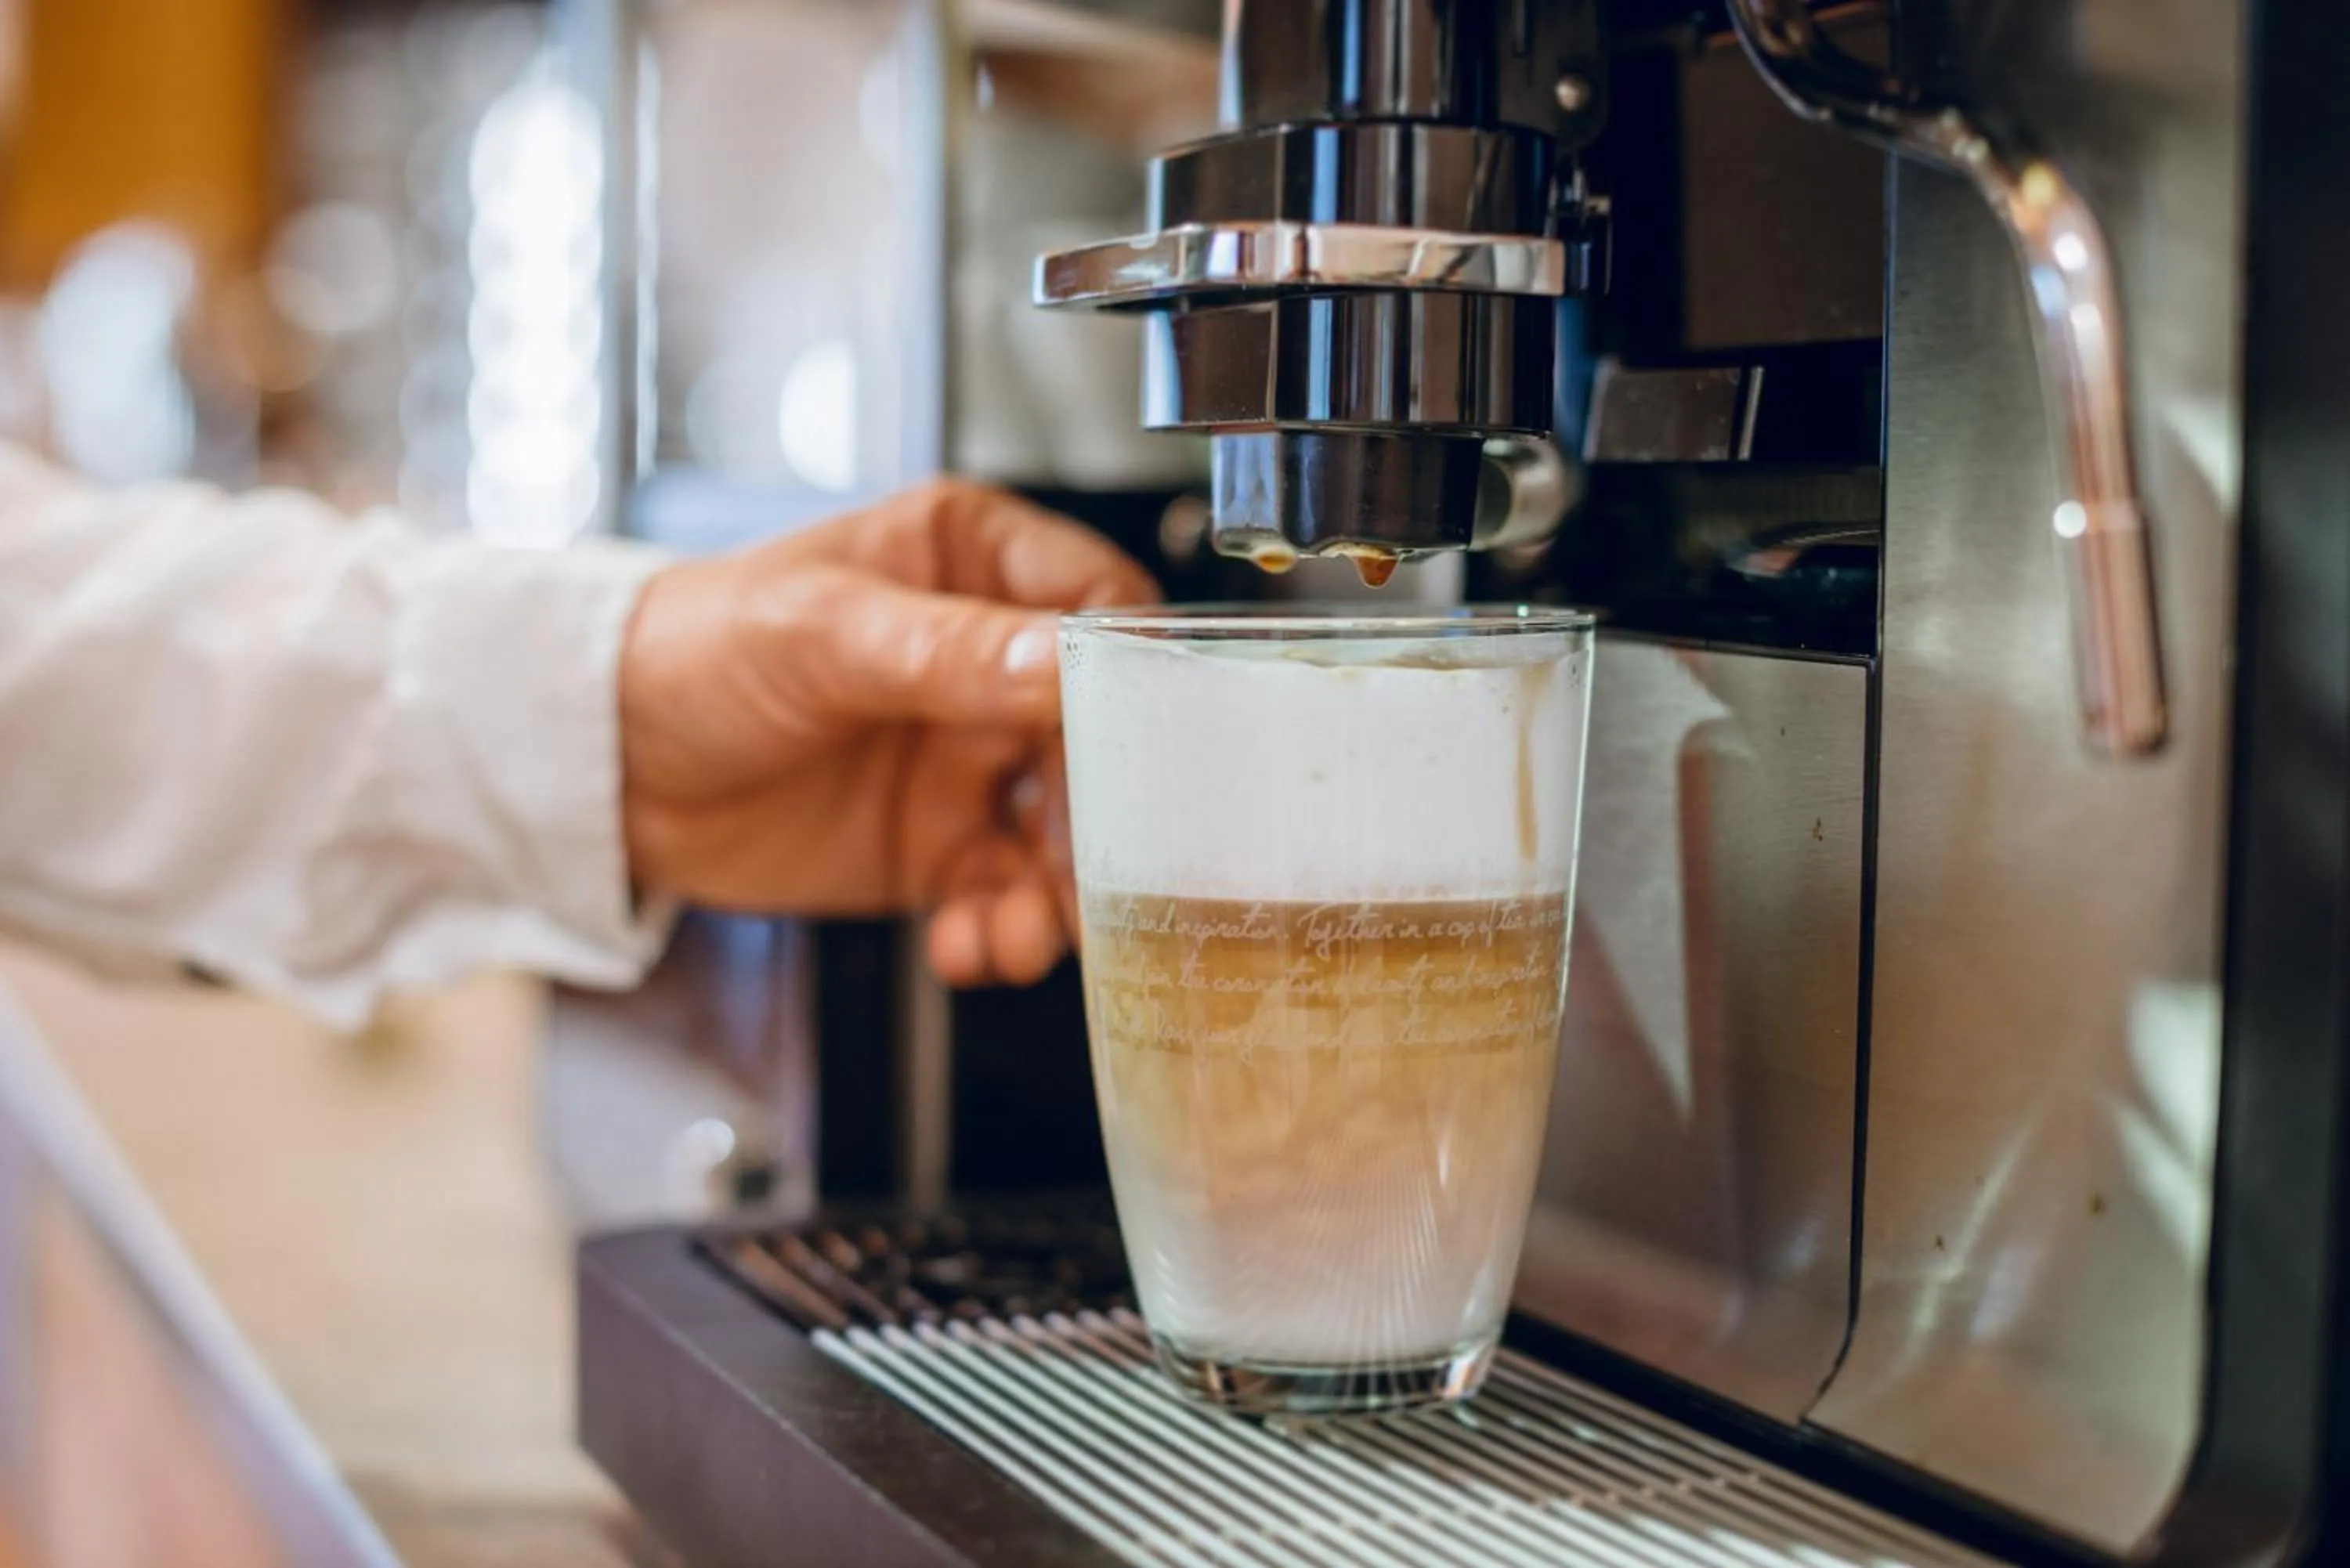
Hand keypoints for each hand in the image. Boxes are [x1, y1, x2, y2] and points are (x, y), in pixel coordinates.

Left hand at [618, 479, 1155, 987]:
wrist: (600, 766)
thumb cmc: (690, 649)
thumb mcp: (820, 632)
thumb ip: (947, 651)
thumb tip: (1062, 660)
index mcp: (969, 564)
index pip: (1096, 605)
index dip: (1127, 674)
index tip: (1139, 741)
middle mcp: (986, 661)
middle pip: (1099, 737)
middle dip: (1102, 815)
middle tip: (1094, 874)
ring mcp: (966, 758)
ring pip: (1065, 830)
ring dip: (1058, 892)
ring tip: (1022, 935)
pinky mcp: (938, 845)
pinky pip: (1003, 895)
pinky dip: (999, 932)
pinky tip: (967, 947)